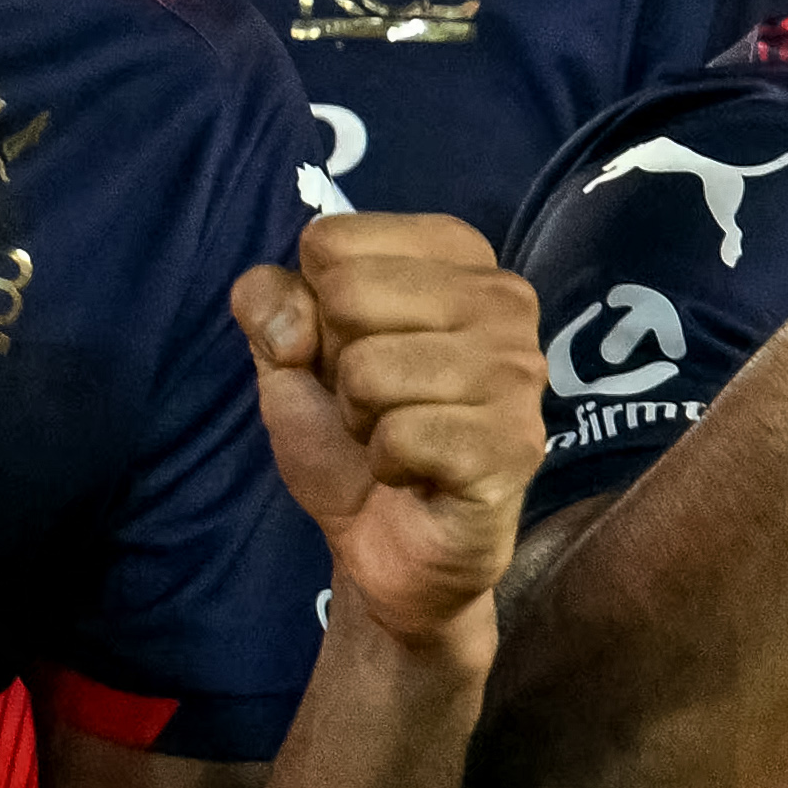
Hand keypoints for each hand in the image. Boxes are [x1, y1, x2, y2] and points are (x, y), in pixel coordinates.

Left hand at [238, 208, 541, 655]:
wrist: (389, 546)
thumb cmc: (350, 437)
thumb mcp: (287, 360)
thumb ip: (269, 305)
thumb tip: (292, 318)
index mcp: (458, 255)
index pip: (333, 242)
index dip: (316, 307)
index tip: (349, 349)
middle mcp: (505, 297)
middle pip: (348, 296)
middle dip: (336, 364)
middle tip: (374, 402)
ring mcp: (518, 371)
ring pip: (370, 370)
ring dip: (360, 420)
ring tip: (396, 436)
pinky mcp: (514, 443)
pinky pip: (400, 436)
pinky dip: (386, 463)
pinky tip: (417, 472)